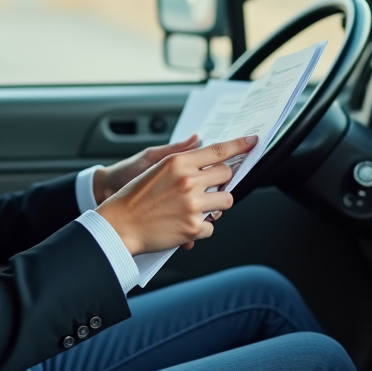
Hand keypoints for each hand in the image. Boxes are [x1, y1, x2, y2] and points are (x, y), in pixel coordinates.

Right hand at [96, 135, 255, 255]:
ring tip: (197, 208)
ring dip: (216, 206)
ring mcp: (193, 205)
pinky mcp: (193, 227)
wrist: (119, 225)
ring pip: (226, 201)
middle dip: (222, 182)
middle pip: (226, 175)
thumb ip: (182, 159)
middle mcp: (189, 181)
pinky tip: (184, 225)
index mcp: (179, 163)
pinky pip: (212, 226)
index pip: (217, 151)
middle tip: (209, 188)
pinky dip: (201, 228)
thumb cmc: (134, 197)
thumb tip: (202, 149)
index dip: (239, 145)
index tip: (251, 142)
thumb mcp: (156, 168)